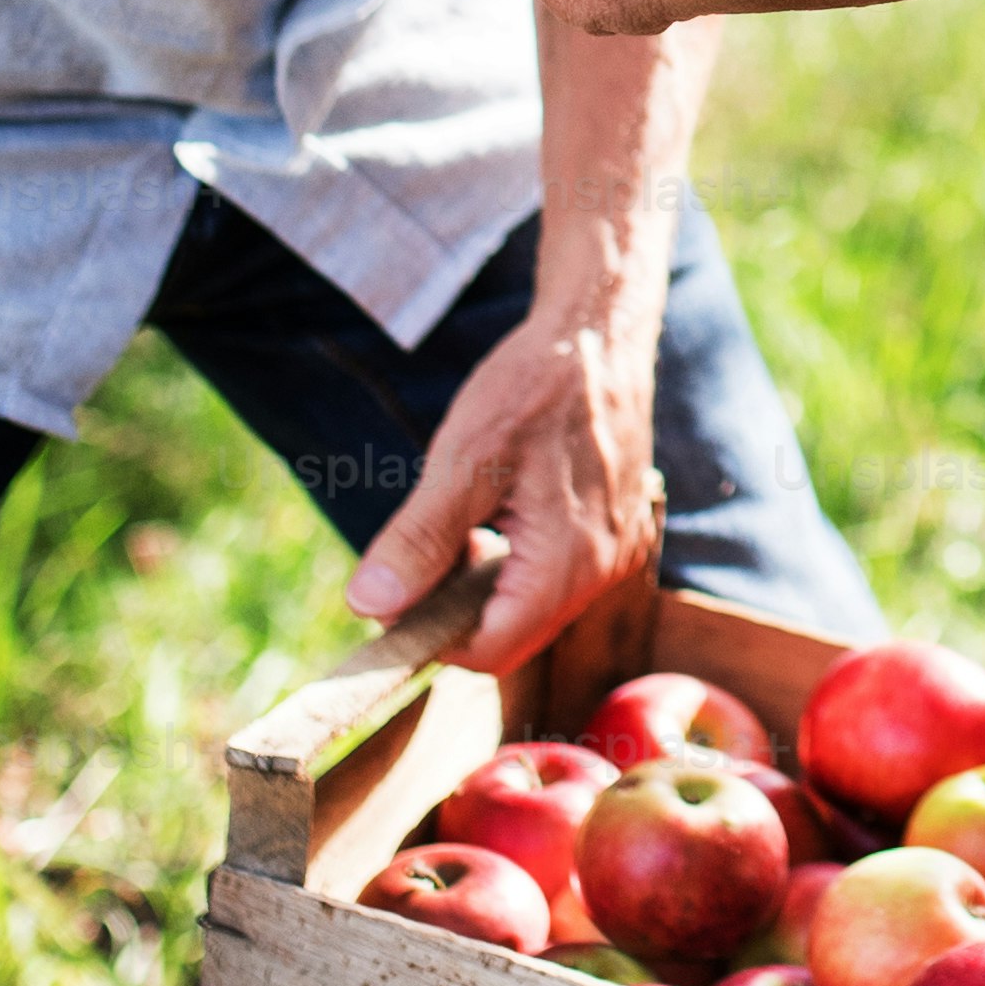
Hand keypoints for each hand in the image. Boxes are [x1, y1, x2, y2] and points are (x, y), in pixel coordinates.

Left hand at [347, 304, 658, 671]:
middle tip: (421, 553)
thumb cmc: (532, 386)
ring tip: (459, 523)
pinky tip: (496, 512)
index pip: (489, 653)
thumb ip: (419, 540)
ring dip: (483, 584)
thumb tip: (368, 607)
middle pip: (512, 634)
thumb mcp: (463, 459)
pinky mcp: (614, 533)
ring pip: (532, 607)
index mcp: (568, 563)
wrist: (599, 333)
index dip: (431, 639)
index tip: (394, 598)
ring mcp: (616, 553)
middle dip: (455, 609)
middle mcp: (603, 571)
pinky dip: (514, 563)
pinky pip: (555, 578)